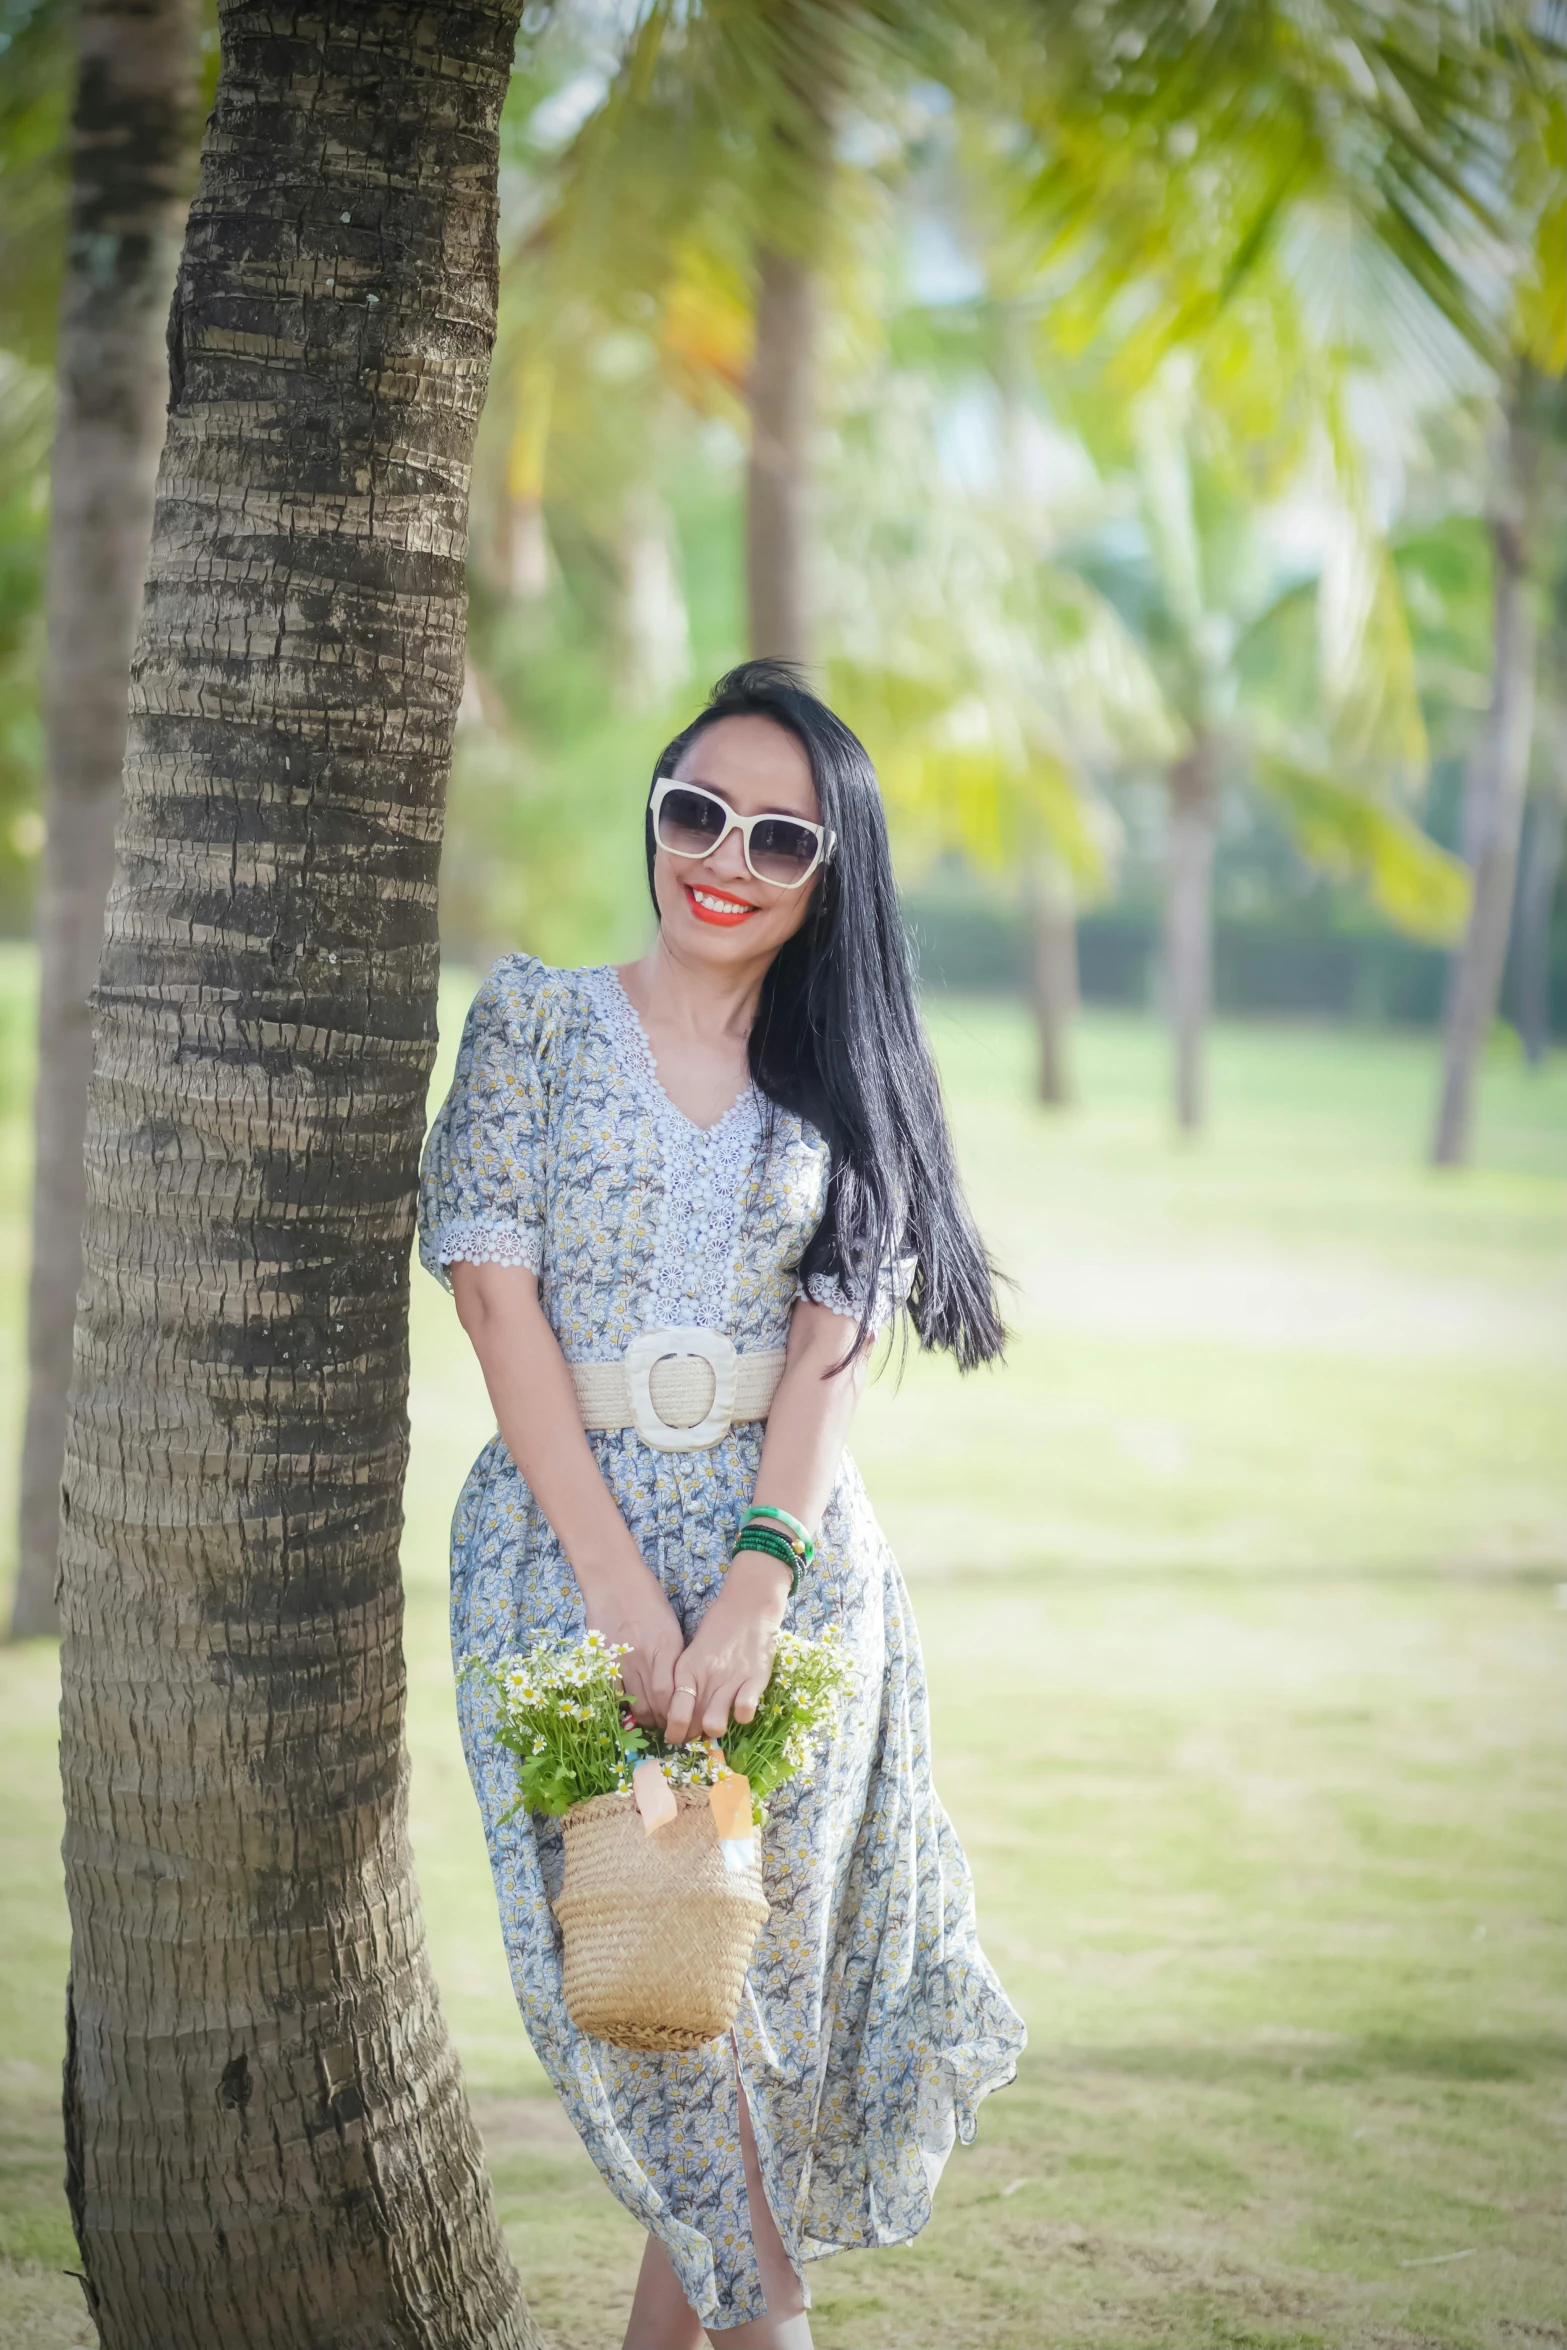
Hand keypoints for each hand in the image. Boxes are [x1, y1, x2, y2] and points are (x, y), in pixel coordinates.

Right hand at [580, 1569, 686, 1730]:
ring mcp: (621, 1660)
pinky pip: (611, 1692)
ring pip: (633, 1702)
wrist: (615, 1581)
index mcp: (666, 1648)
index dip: (675, 1713)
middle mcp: (644, 1657)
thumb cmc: (649, 1601)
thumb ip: (674, 1658)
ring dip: (642, 1717)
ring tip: (649, 1719)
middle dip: (661, 1720)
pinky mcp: (602, 1659)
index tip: (679, 1720)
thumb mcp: (671, 1627)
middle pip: (653, 1703)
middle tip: (666, 1725)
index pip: (670, 1694)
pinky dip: (621, 1703)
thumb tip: (679, 1688)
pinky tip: (627, 1706)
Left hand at [664, 1556, 790, 1746]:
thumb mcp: (694, 1653)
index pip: (673, 1714)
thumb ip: (687, 1682)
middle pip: (692, 1725)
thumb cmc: (718, 1631)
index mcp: (686, 1671)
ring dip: (715, 1730)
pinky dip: (743, 1716)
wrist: (748, 1606)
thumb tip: (679, 1713)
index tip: (677, 1737)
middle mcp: (706, 1678)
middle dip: (694, 1736)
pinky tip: (742, 1707)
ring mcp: (731, 1680)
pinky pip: (745, 1712)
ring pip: (715, 1724)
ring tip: (719, 1721)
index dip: (674, 1733)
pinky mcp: (755, 1679)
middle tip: (698, 1732)